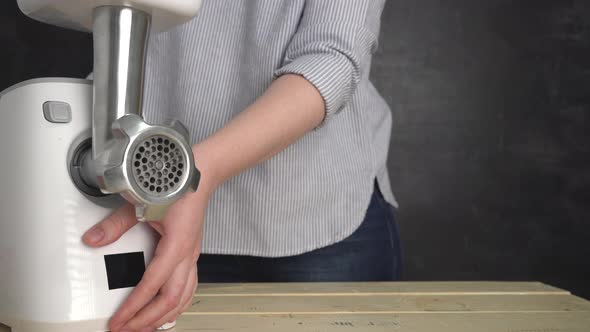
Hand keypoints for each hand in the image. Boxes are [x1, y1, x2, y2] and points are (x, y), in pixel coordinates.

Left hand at [82, 187, 209, 331]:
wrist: (199, 176)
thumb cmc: (177, 188)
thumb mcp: (141, 204)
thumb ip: (115, 225)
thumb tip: (94, 240)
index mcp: (177, 244)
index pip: (153, 284)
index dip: (135, 306)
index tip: (119, 320)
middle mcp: (188, 255)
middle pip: (171, 299)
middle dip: (147, 319)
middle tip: (126, 329)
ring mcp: (193, 257)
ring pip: (184, 298)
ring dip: (164, 317)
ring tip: (144, 328)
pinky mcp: (192, 256)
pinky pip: (190, 288)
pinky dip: (178, 305)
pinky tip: (168, 312)